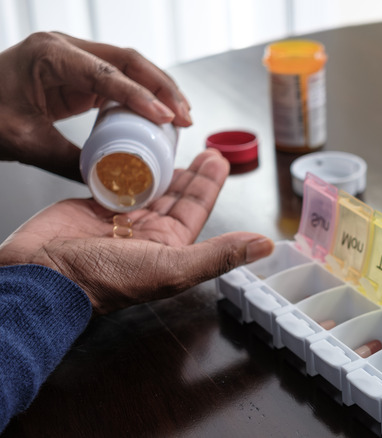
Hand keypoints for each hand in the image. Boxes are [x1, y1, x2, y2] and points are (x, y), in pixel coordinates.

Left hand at [0, 31, 191, 180]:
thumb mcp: (26, 143)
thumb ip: (69, 162)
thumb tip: (109, 182)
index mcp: (50, 56)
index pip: (107, 74)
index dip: (141, 97)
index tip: (166, 118)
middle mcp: (66, 50)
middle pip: (128, 61)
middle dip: (163, 89)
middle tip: (185, 116)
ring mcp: (75, 60)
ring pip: (130, 67)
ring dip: (160, 90)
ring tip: (183, 115)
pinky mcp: (80, 76)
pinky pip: (121, 81)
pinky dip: (144, 96)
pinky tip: (161, 113)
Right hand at [0, 149, 272, 313]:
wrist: (43, 277)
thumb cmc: (106, 279)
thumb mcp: (172, 267)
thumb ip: (219, 254)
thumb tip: (266, 245)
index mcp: (169, 248)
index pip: (196, 210)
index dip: (209, 185)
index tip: (219, 159)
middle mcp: (146, 235)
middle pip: (175, 196)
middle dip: (192, 172)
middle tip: (206, 148)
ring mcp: (118, 221)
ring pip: (148, 187)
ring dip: (162, 167)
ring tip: (175, 144)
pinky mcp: (91, 207)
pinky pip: (116, 182)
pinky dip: (128, 167)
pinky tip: (137, 151)